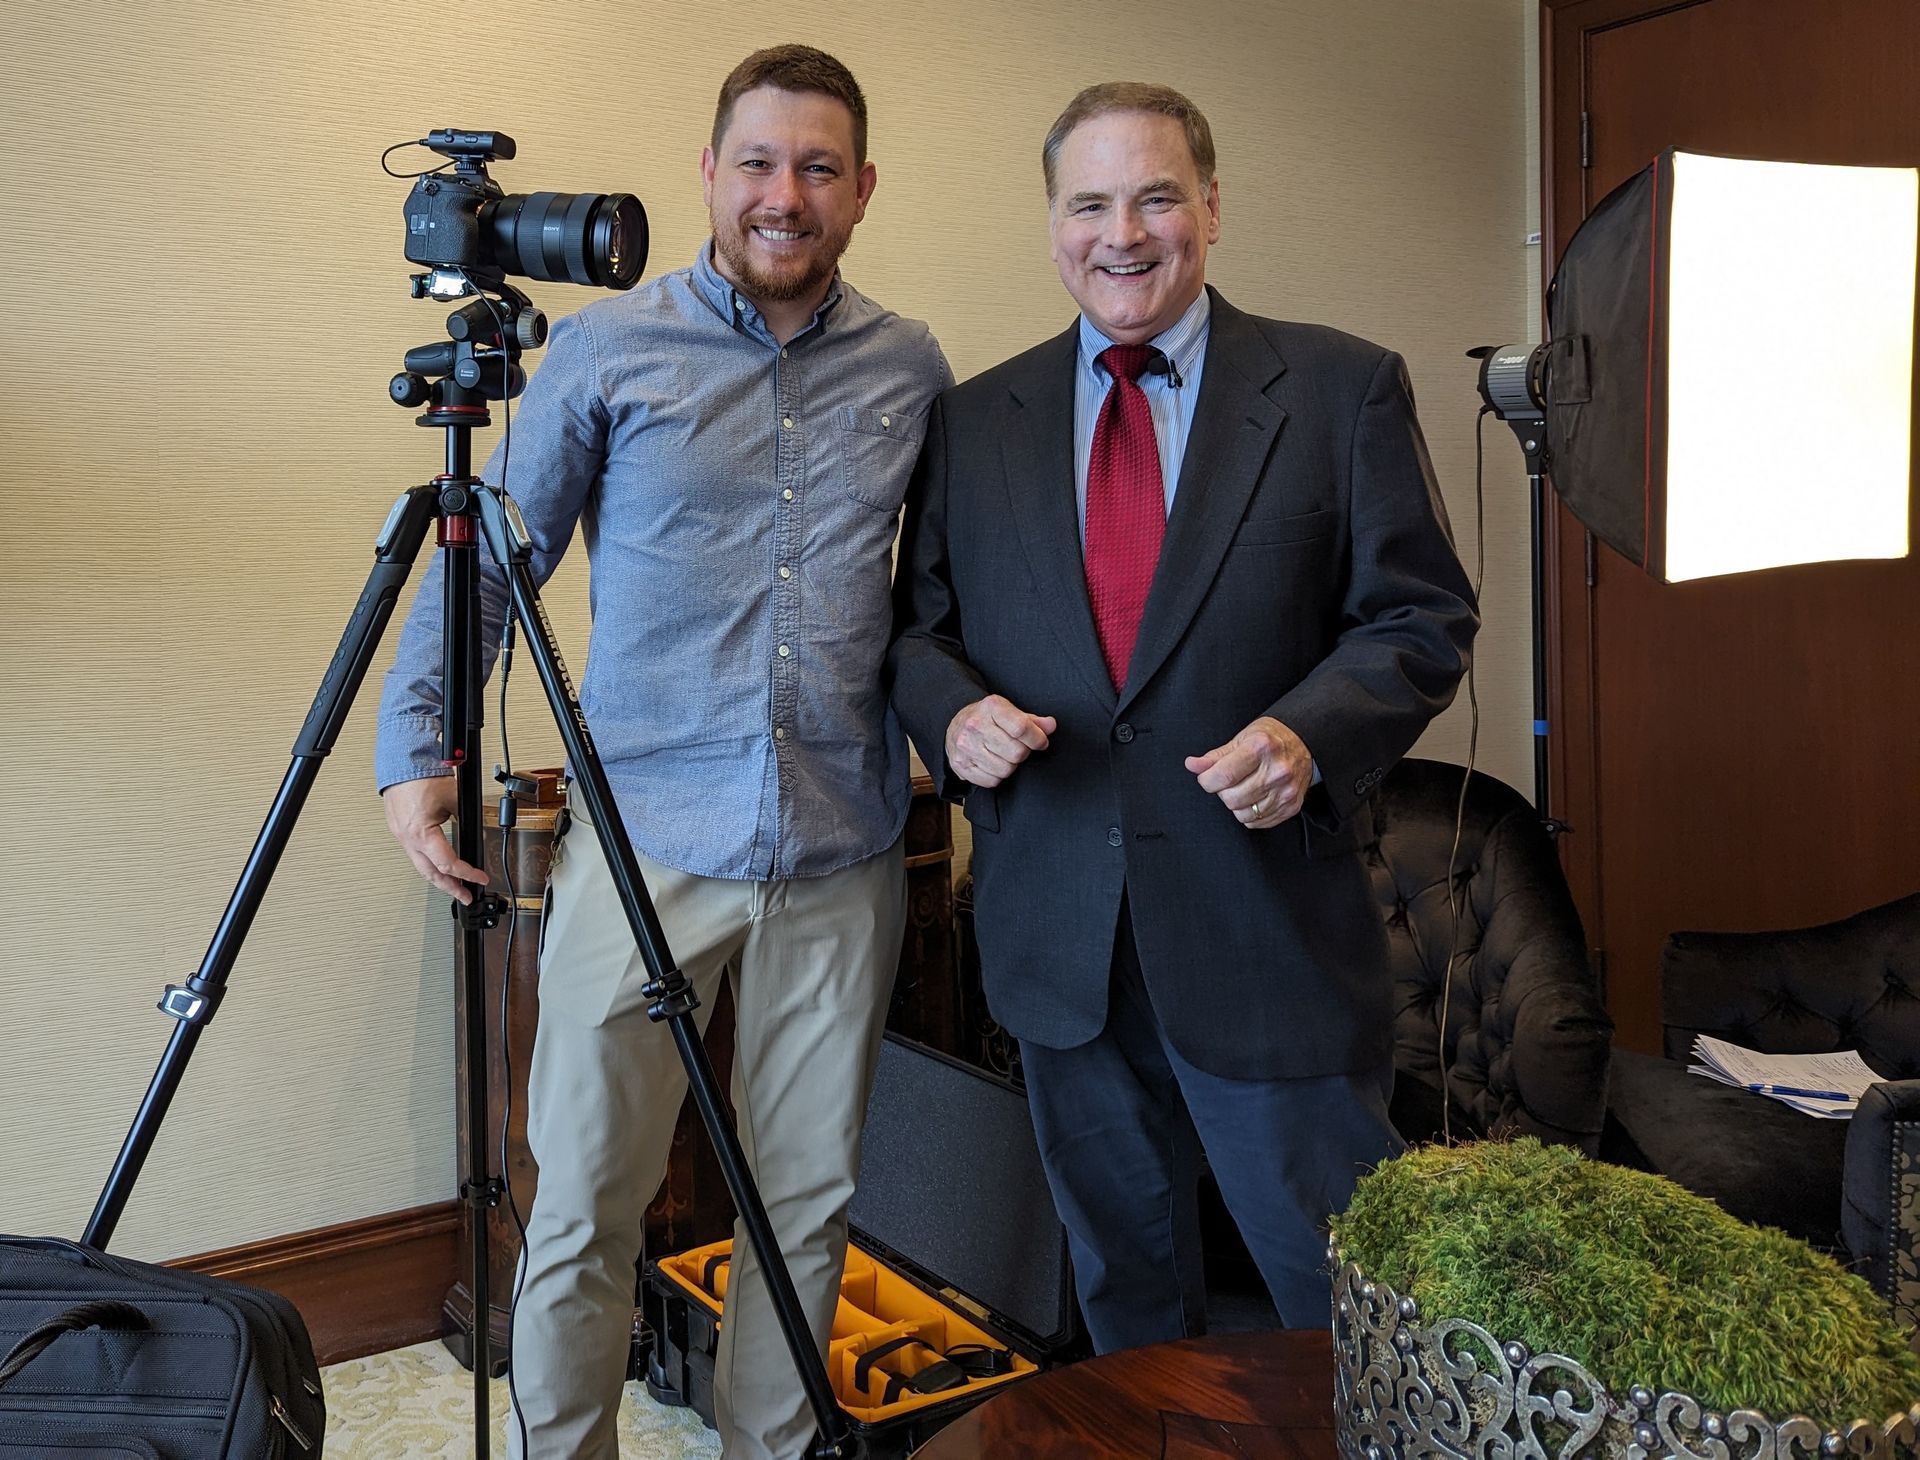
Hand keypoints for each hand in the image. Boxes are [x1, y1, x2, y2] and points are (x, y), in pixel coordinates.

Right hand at [382, 776, 488, 903]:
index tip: (480, 879)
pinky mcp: (398, 829)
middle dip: (450, 888)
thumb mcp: (454, 799)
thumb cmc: (422, 777)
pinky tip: (436, 864)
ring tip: (453, 884)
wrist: (402, 764)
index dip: (467, 874)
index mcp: (421, 834)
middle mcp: (408, 839)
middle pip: (430, 874)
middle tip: (465, 897)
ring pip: (420, 866)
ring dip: (438, 878)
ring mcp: (401, 836)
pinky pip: (414, 854)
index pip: (448, 863)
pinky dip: (427, 863)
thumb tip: (475, 831)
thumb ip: (466, 819)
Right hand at [945, 695, 1057, 788]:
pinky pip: (991, 781)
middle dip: (1023, 753)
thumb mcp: (1010, 712)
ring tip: (1004, 755)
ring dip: (1010, 765)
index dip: (1037, 739)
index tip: (1040, 742)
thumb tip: (1050, 725)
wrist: (956, 726)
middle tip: (1018, 747)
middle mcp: (975, 725)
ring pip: (1005, 770)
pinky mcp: (960, 764)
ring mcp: (966, 746)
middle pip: (1016, 752)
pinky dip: (996, 776)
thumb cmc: (988, 719)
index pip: (1021, 728)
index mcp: (991, 707)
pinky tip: (992, 763)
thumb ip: (1033, 721)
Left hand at [1184, 717, 1313, 829]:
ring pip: (1243, 814)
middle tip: (1229, 781)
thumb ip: (1214, 756)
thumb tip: (1192, 765)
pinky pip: (1258, 822)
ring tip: (1244, 787)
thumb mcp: (1240, 739)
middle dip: (1222, 792)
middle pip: (1232, 799)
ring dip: (1236, 804)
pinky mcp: (1291, 806)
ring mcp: (1286, 791)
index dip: (1207, 780)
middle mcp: (1277, 770)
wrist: (1304, 743)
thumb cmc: (1269, 739)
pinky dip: (1250, 813)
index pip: (1223, 776)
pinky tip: (1255, 797)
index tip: (1207, 777)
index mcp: (1261, 747)